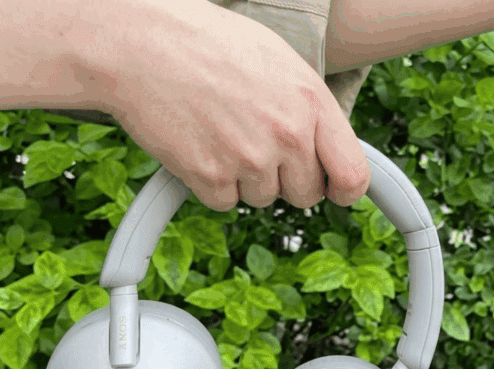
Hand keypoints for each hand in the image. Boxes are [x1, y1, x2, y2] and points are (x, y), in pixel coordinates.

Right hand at [89, 0, 368, 210]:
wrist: (140, 42)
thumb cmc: (208, 44)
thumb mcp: (279, 62)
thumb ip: (309, 108)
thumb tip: (326, 146)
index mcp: (312, 103)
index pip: (353, 175)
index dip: (343, 189)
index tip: (333, 189)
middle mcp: (288, 135)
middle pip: (306, 194)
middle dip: (286, 178)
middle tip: (256, 144)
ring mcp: (250, 159)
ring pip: (263, 198)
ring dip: (245, 178)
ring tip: (222, 131)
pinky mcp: (211, 177)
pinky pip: (224, 202)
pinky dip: (211, 182)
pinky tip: (199, 144)